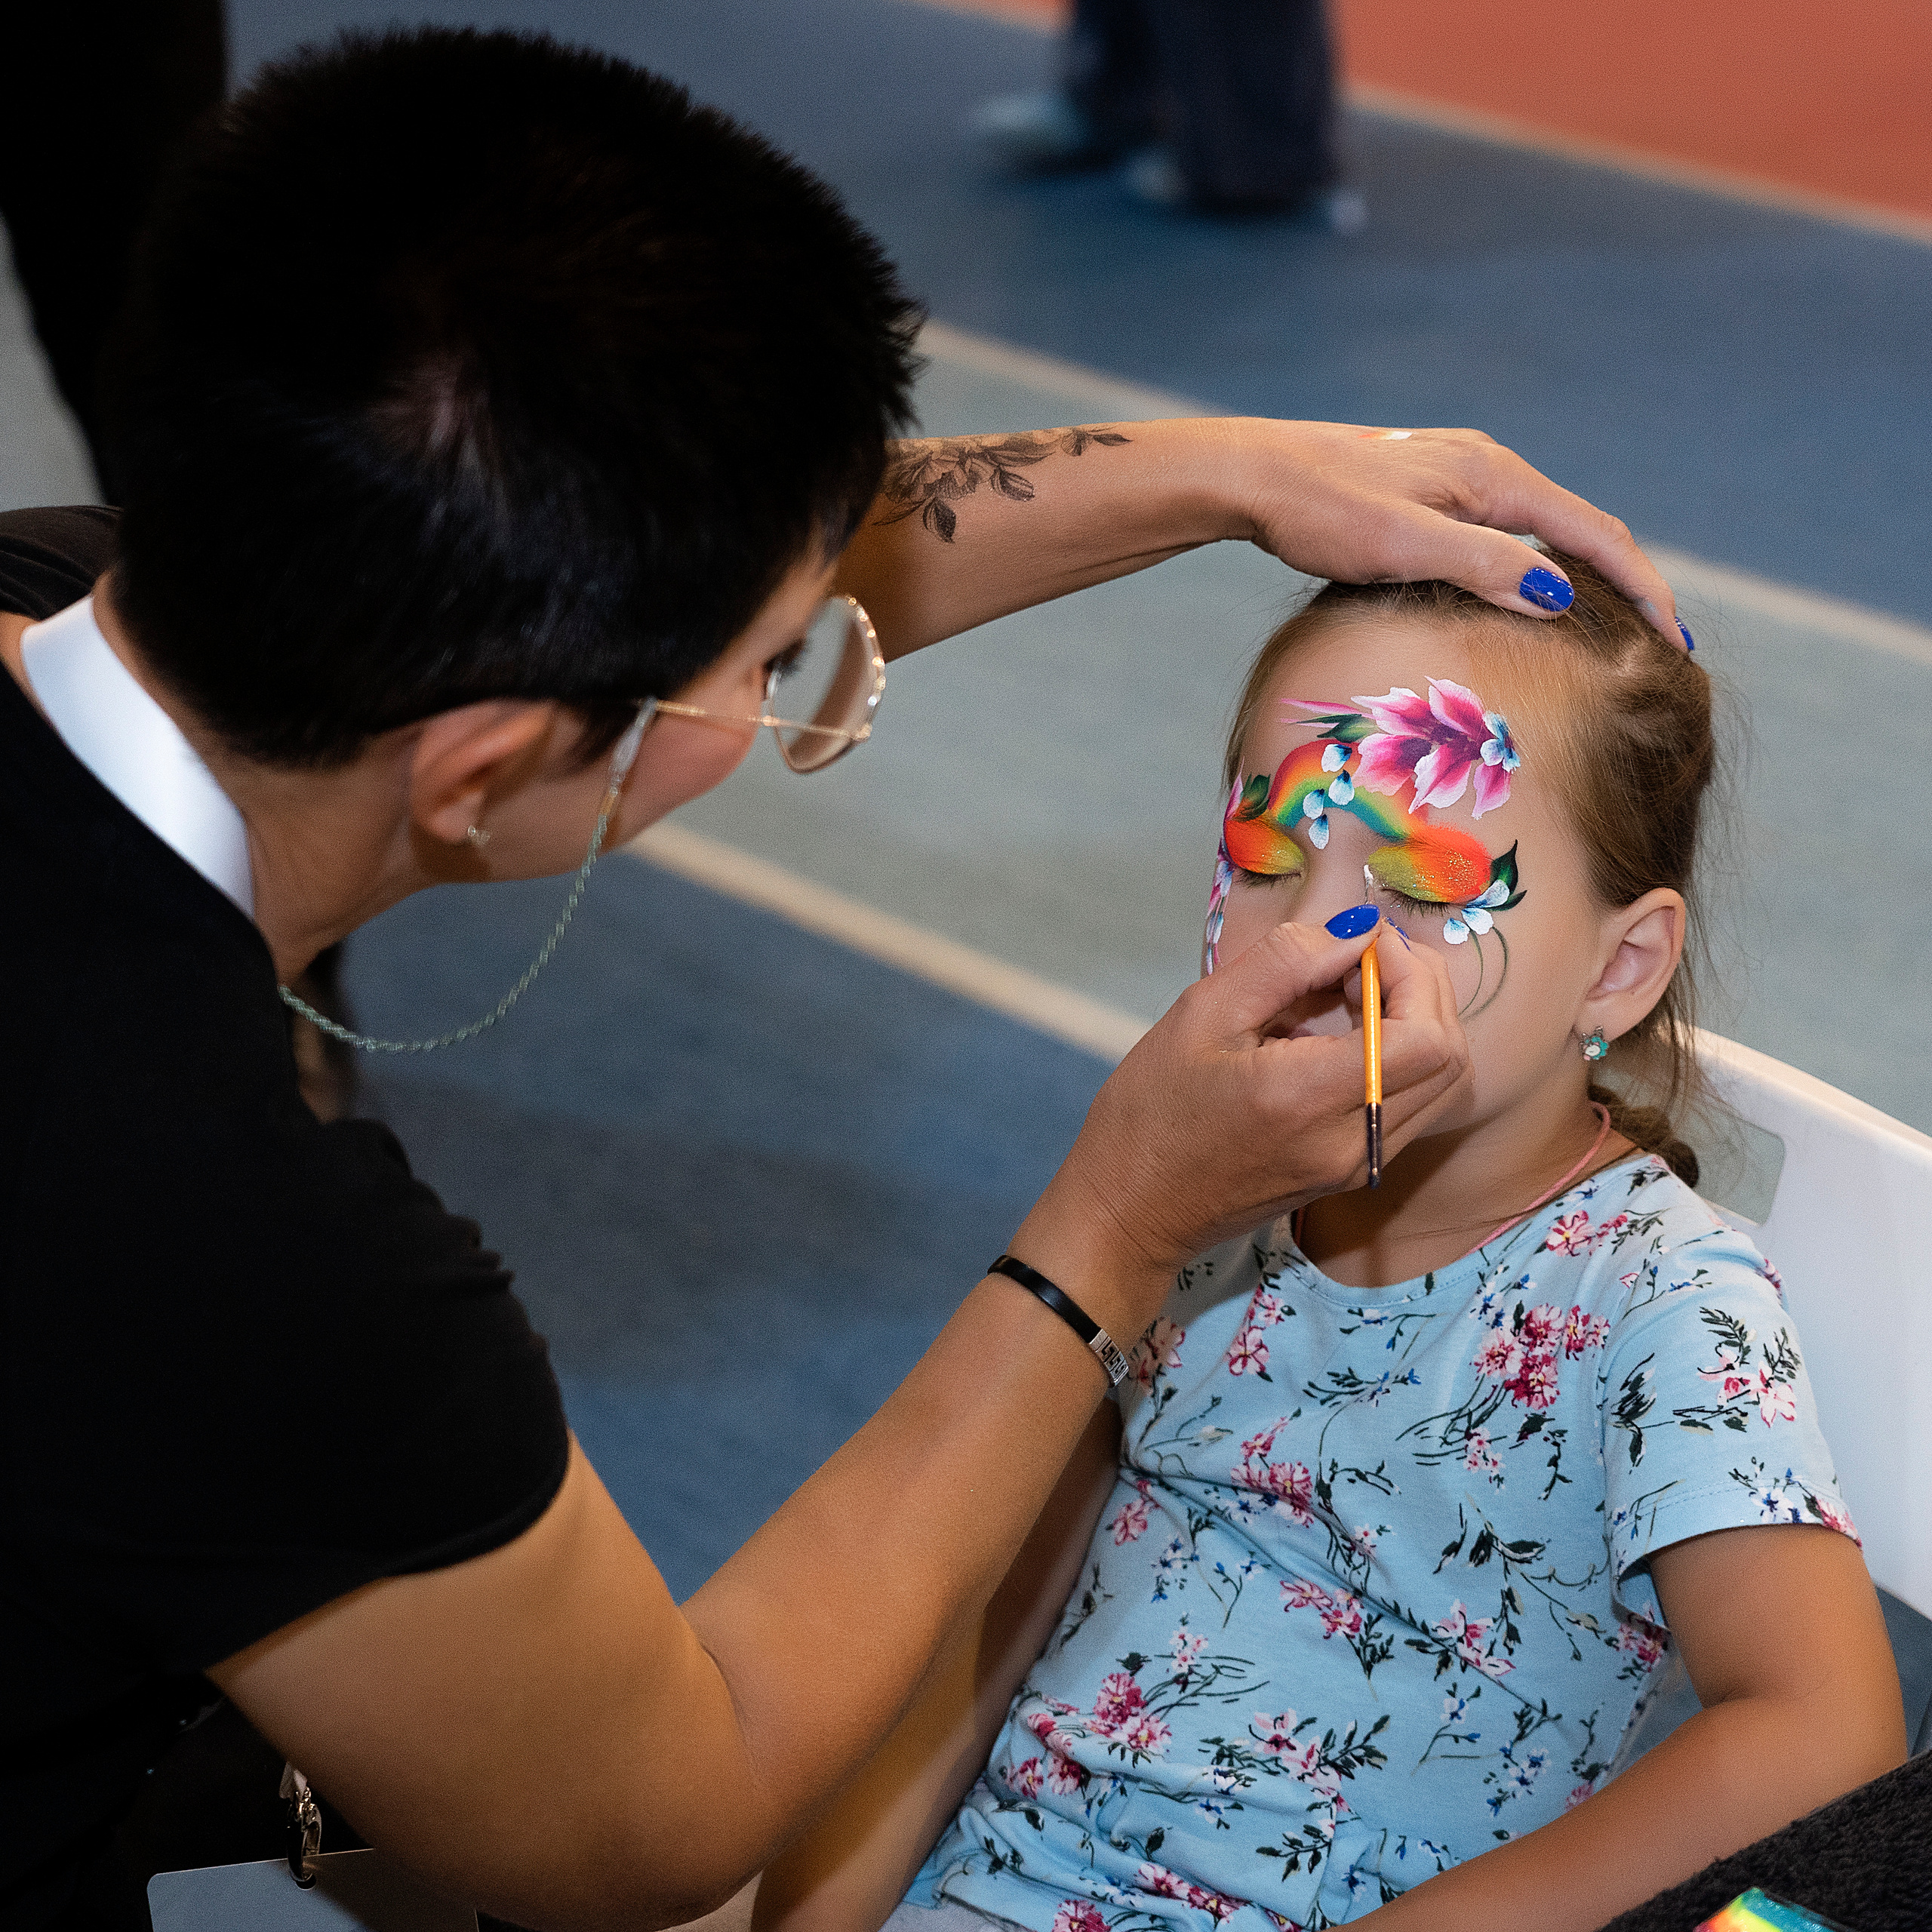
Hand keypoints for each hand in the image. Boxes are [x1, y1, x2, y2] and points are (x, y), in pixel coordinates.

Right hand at [1013, 913, 1469, 1331]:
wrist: (1131, 1209)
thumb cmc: (1151, 1111)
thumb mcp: (1202, 1014)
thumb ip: (1287, 962)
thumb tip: (1358, 929)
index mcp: (1309, 1099)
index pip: (1425, 1036)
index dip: (1410, 974)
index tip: (1359, 944)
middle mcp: (1351, 1142)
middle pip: (1449, 1057)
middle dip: (1421, 988)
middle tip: (1359, 956)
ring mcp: (1358, 1165)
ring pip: (1442, 1083)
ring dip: (1416, 1019)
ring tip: (1351, 989)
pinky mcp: (1353, 1172)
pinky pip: (1411, 1103)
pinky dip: (1398, 1054)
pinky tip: (1343, 1030)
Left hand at [1218, 419, 1683, 643]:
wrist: (1253, 475)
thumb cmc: (1322, 510)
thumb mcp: (1406, 546)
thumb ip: (1486, 568)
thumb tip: (1561, 598)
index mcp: (1495, 478)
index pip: (1595, 535)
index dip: (1642, 588)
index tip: (1675, 638)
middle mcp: (1487, 467)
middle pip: (1579, 528)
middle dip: (1625, 582)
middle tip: (1658, 640)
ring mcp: (1457, 475)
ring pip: (1540, 528)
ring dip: (1581, 573)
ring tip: (1608, 624)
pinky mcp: (1427, 489)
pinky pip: (1504, 528)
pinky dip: (1535, 562)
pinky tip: (1527, 592)